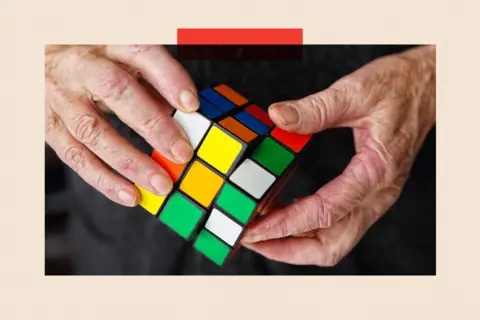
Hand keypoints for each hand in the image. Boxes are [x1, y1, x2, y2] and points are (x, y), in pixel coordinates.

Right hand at [45, 45, 198, 206]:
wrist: (39, 56)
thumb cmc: (95, 60)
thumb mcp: (125, 58)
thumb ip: (154, 82)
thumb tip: (185, 114)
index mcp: (107, 43)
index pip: (142, 54)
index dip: (169, 79)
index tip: (191, 105)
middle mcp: (81, 66)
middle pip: (116, 92)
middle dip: (152, 125)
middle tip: (181, 153)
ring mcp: (61, 97)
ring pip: (93, 131)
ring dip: (130, 162)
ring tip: (160, 184)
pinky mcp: (49, 125)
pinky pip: (75, 156)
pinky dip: (104, 179)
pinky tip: (130, 194)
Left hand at [242, 46, 435, 265]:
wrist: (426, 86)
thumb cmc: (398, 87)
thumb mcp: (355, 91)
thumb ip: (316, 108)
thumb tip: (279, 116)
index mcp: (375, 171)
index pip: (326, 213)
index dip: (287, 225)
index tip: (255, 229)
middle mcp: (378, 194)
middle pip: (332, 245)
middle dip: (288, 249)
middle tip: (252, 238)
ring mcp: (376, 197)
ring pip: (336, 241)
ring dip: (298, 244)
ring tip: (264, 233)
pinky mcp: (371, 192)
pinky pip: (340, 225)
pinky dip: (311, 229)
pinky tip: (289, 213)